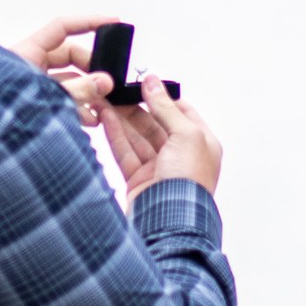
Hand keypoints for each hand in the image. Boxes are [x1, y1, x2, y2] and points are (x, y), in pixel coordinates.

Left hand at [13, 13, 117, 125]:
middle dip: (91, 71)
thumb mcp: (46, 97)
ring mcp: (29, 86)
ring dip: (86, 95)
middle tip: (108, 85)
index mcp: (27, 52)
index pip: (63, 27)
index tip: (114, 22)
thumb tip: (106, 82)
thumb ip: (78, 90)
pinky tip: (88, 122)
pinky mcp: (30, 106)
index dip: (89, 22)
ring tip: (101, 112)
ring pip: (65, 82)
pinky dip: (74, 109)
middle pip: (69, 57)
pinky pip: (57, 101)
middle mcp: (28, 65)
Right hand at [97, 76, 222, 200]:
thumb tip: (153, 82)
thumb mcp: (186, 135)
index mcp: (201, 144)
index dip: (162, 98)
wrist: (171, 223)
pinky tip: (105, 117)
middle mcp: (181, 156)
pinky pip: (125, 152)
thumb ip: (166, 107)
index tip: (143, 84)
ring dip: (121, 118)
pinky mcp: (139, 181)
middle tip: (117, 91)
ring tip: (105, 99)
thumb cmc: (188, 184)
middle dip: (136, 107)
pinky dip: (115, 134)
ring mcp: (159, 169)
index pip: (181, 113)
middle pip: (155, 124)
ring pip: (137, 137)